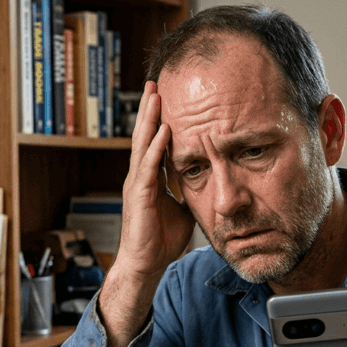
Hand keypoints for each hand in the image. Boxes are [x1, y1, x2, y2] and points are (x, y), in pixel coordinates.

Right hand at [112, 81, 194, 282]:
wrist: (146, 264)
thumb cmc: (161, 240)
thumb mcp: (184, 210)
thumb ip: (191, 193)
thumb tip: (209, 183)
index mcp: (151, 179)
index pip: (155, 143)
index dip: (159, 120)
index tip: (165, 98)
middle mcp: (141, 177)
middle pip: (145, 136)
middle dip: (150, 109)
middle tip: (156, 83)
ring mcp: (137, 184)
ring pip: (143, 144)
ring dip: (149, 119)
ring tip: (155, 95)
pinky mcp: (139, 195)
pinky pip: (148, 165)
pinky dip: (155, 146)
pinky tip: (163, 129)